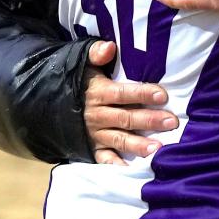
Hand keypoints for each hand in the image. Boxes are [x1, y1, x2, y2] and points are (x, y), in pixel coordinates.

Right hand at [82, 40, 174, 164]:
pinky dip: (116, 166)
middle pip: (126, 117)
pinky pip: (104, 159)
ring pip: (119, 139)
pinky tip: (132, 171)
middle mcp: (97, 115)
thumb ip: (96, 53)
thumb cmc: (77, 81)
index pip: (123, 93)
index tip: (163, 95)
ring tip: (157, 149)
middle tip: (171, 122)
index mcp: (98, 93)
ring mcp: (94, 133)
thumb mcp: (83, 63)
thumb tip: (109, 47)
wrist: (47, 102)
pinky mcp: (91, 148)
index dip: (142, 93)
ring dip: (137, 145)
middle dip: (149, 120)